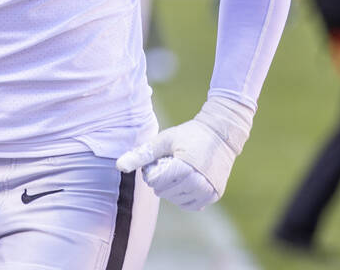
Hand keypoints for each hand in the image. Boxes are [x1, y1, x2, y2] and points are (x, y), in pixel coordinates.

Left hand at [116, 97, 253, 210]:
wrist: (221, 134)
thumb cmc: (188, 135)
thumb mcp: (163, 141)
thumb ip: (141, 154)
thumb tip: (118, 166)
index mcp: (184, 170)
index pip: (154, 182)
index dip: (152, 169)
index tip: (161, 158)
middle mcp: (198, 184)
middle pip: (163, 192)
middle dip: (161, 179)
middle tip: (171, 163)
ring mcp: (207, 192)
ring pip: (175, 200)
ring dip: (172, 188)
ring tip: (179, 170)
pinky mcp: (214, 196)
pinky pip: (189, 205)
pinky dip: (183, 196)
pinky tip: (186, 181)